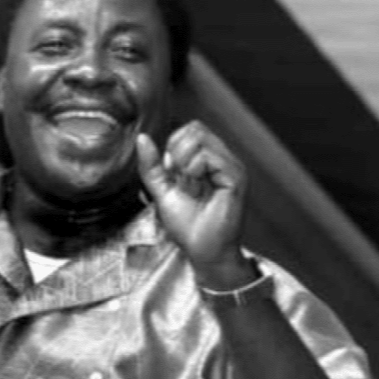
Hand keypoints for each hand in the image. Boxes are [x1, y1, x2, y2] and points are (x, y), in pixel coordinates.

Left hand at [136, 121, 253, 286]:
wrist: (204, 251)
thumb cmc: (187, 225)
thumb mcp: (161, 191)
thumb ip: (151, 166)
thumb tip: (142, 138)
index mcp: (208, 160)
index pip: (188, 129)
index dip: (173, 147)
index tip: (176, 177)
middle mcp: (222, 159)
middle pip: (194, 128)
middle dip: (177, 153)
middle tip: (183, 181)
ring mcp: (231, 166)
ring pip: (199, 138)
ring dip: (184, 163)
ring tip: (192, 187)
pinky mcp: (236, 177)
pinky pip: (208, 156)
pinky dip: (194, 170)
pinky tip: (199, 188)